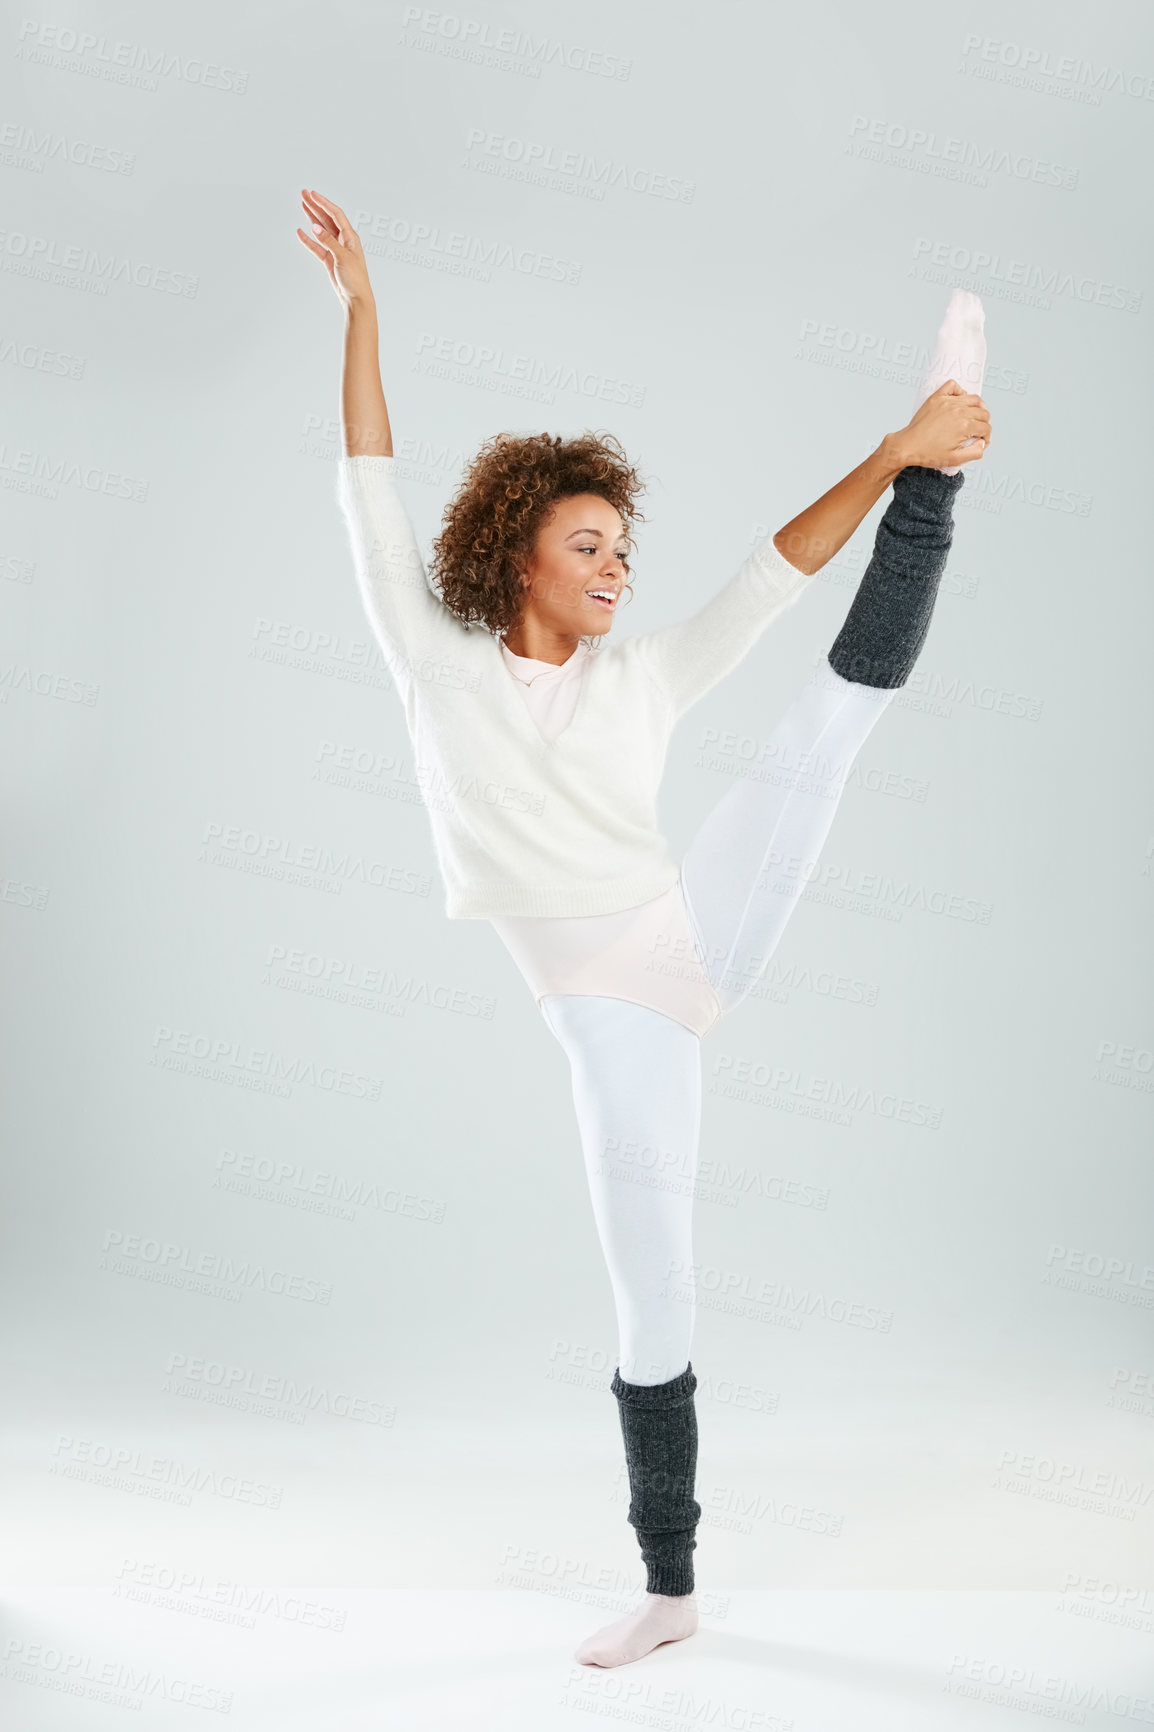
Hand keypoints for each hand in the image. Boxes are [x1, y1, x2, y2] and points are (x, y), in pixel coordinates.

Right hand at [296, 188, 374, 309]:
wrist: (355, 299)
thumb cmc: (355, 279)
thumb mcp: (342, 257)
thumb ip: (328, 241)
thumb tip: (315, 227)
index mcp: (350, 237)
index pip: (335, 214)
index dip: (324, 203)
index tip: (312, 194)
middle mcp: (343, 241)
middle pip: (327, 218)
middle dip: (316, 206)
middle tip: (303, 194)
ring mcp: (335, 250)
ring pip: (321, 230)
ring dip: (312, 217)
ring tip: (302, 205)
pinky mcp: (329, 260)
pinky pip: (317, 246)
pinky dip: (308, 240)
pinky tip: (301, 232)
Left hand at [887, 380, 991, 469]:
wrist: (907, 447)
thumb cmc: (928, 454)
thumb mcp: (955, 460)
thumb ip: (974, 452)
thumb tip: (982, 444)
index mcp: (964, 426)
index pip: (985, 428)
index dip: (986, 437)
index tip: (979, 442)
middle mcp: (958, 411)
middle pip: (983, 413)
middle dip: (984, 424)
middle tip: (977, 432)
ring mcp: (947, 402)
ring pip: (973, 398)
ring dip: (978, 408)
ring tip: (973, 417)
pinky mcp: (936, 398)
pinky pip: (953, 386)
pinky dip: (960, 391)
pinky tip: (959, 402)